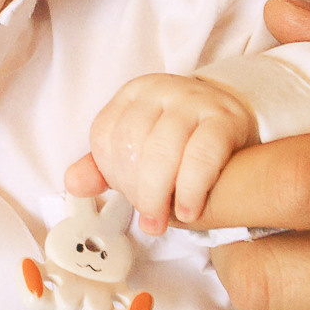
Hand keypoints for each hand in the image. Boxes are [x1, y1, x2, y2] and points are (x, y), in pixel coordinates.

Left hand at [64, 72, 257, 225]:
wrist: (235, 123)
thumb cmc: (181, 142)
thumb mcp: (141, 149)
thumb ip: (105, 167)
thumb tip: (74, 183)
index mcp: (133, 95)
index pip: (105, 136)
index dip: (111, 175)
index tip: (127, 198)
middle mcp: (160, 90)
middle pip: (131, 143)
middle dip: (136, 189)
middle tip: (149, 217)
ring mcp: (194, 100)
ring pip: (163, 150)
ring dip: (159, 194)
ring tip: (165, 219)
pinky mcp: (226, 118)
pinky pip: (202, 156)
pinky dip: (190, 189)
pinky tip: (188, 209)